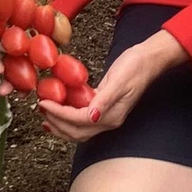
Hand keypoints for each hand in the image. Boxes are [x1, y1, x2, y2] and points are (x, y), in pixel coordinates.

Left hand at [37, 28, 187, 145]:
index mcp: (112, 115)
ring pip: (78, 130)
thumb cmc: (136, 66)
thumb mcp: (119, 80)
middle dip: (56, 124)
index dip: (59, 114)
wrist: (149, 59)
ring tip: (46, 115)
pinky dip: (68, 117)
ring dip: (60, 125)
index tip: (44, 103)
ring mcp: (107, 116)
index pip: (79, 121)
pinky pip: (82, 119)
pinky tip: (60, 109)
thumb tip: (91, 117)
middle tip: (41, 110)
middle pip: (76, 132)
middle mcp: (109, 120)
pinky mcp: (104, 108)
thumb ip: (105, 99)